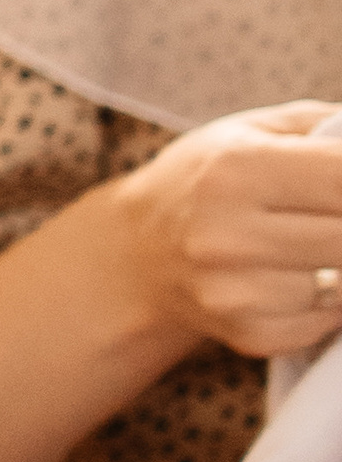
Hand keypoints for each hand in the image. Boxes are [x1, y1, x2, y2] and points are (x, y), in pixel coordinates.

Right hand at [118, 101, 341, 362]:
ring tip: (316, 246)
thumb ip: (327, 128)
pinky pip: (325, 322)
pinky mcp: (248, 333)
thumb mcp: (254, 130)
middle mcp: (228, 232)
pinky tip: (299, 279)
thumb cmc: (209, 178)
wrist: (138, 250)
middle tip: (331, 216)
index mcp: (236, 167)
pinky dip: (326, 303)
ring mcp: (234, 290)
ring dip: (339, 267)